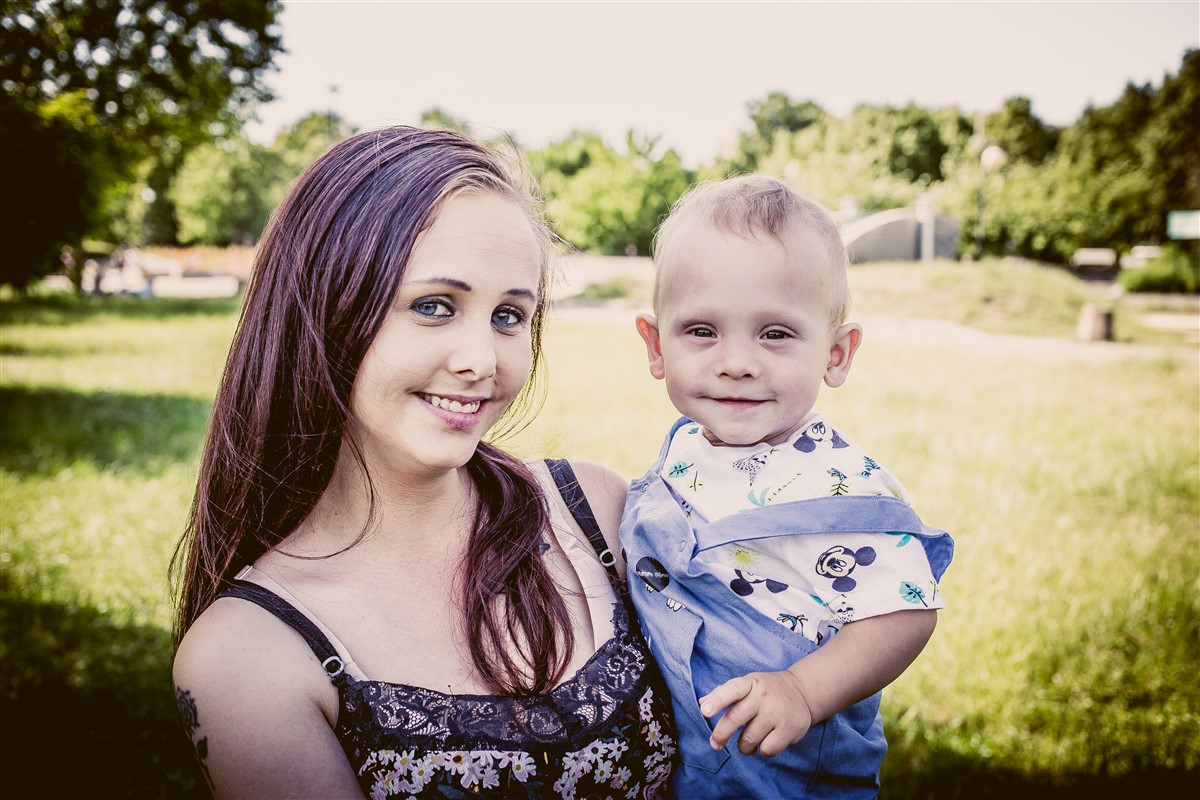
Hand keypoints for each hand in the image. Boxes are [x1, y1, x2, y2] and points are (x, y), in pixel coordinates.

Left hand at [698, 670, 813, 756]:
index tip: (705, 711)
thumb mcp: (748, 684)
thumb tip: (702, 703)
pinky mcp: (790, 729)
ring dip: (743, 747)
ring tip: (747, 742)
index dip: (717, 700)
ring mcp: (777, 713)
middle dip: (721, 734)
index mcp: (750, 683)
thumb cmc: (767, 690)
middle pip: (735, 718)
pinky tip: (765, 742)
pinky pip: (767, 750)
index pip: (732, 689)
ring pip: (748, 739)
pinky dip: (762, 751)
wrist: (803, 691)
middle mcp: (763, 696)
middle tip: (716, 743)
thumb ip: (724, 693)